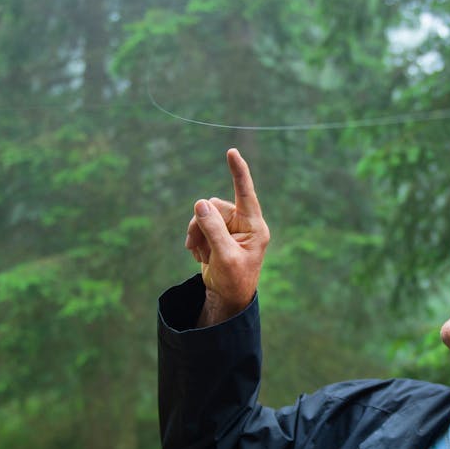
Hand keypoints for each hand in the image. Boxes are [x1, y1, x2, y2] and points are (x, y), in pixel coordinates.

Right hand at [185, 148, 269, 325]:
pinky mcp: (219, 233)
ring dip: (196, 232)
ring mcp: (231, 227)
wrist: (228, 296)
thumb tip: (200, 202)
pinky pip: (200, 224)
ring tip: (196, 252)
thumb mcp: (224, 256)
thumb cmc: (234, 279)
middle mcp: (244, 223)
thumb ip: (213, 229)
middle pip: (214, 206)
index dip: (239, 172)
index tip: (232, 152)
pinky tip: (199, 255)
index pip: (246, 194)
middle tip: (195, 244)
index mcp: (254, 227)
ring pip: (204, 214)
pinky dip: (195, 238)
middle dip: (201, 223)